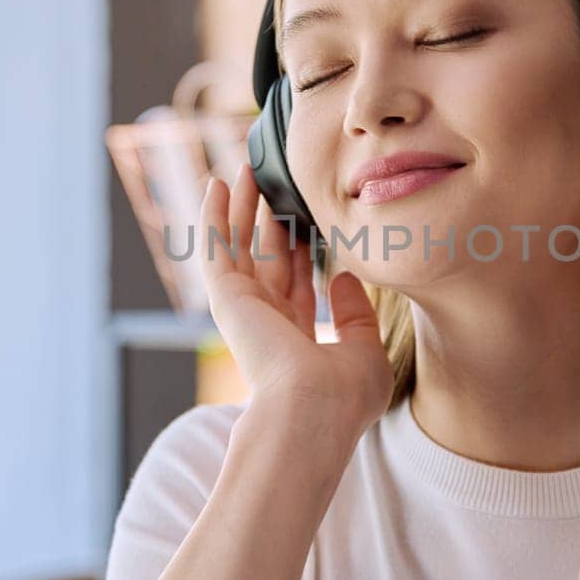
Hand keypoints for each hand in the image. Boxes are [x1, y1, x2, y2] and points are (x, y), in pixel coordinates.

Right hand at [200, 162, 393, 460]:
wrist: (313, 410)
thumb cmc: (344, 395)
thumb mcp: (366, 352)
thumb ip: (357, 315)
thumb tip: (346, 277)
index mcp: (296, 339)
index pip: (297, 284)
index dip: (302, 249)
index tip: (310, 218)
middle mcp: (265, 323)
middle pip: (265, 258)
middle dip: (268, 222)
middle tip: (273, 184)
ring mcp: (242, 309)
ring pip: (238, 245)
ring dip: (239, 207)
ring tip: (245, 169)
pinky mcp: (226, 296)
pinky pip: (216, 246)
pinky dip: (214, 215)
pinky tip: (217, 184)